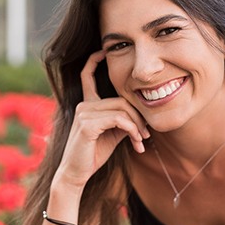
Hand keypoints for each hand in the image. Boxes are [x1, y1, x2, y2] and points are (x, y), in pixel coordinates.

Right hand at [54, 51, 149, 188]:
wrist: (77, 174)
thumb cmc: (94, 153)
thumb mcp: (112, 134)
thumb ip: (123, 121)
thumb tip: (140, 118)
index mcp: (88, 105)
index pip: (86, 76)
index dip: (93, 62)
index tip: (102, 51)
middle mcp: (84, 105)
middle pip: (121, 100)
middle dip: (138, 117)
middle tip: (147, 134)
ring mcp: (84, 113)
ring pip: (122, 109)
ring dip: (138, 127)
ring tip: (142, 141)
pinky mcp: (87, 124)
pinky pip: (119, 120)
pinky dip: (132, 130)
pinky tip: (136, 143)